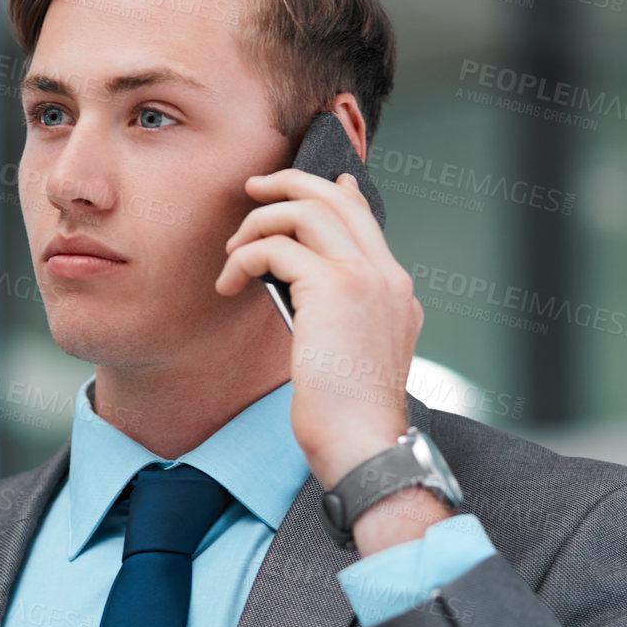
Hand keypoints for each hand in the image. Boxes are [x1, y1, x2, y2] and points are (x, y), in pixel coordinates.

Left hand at [215, 167, 425, 495]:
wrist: (366, 445)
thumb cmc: (352, 419)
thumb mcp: (356, 357)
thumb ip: (343, 318)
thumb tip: (308, 296)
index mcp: (396, 292)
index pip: (366, 220)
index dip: (337, 192)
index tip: (316, 180)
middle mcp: (387, 277)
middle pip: (337, 199)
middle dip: (290, 184)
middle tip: (253, 189)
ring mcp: (365, 279)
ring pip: (308, 211)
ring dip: (260, 221)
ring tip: (233, 250)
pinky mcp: (333, 289)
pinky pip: (276, 247)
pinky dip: (244, 258)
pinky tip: (229, 283)